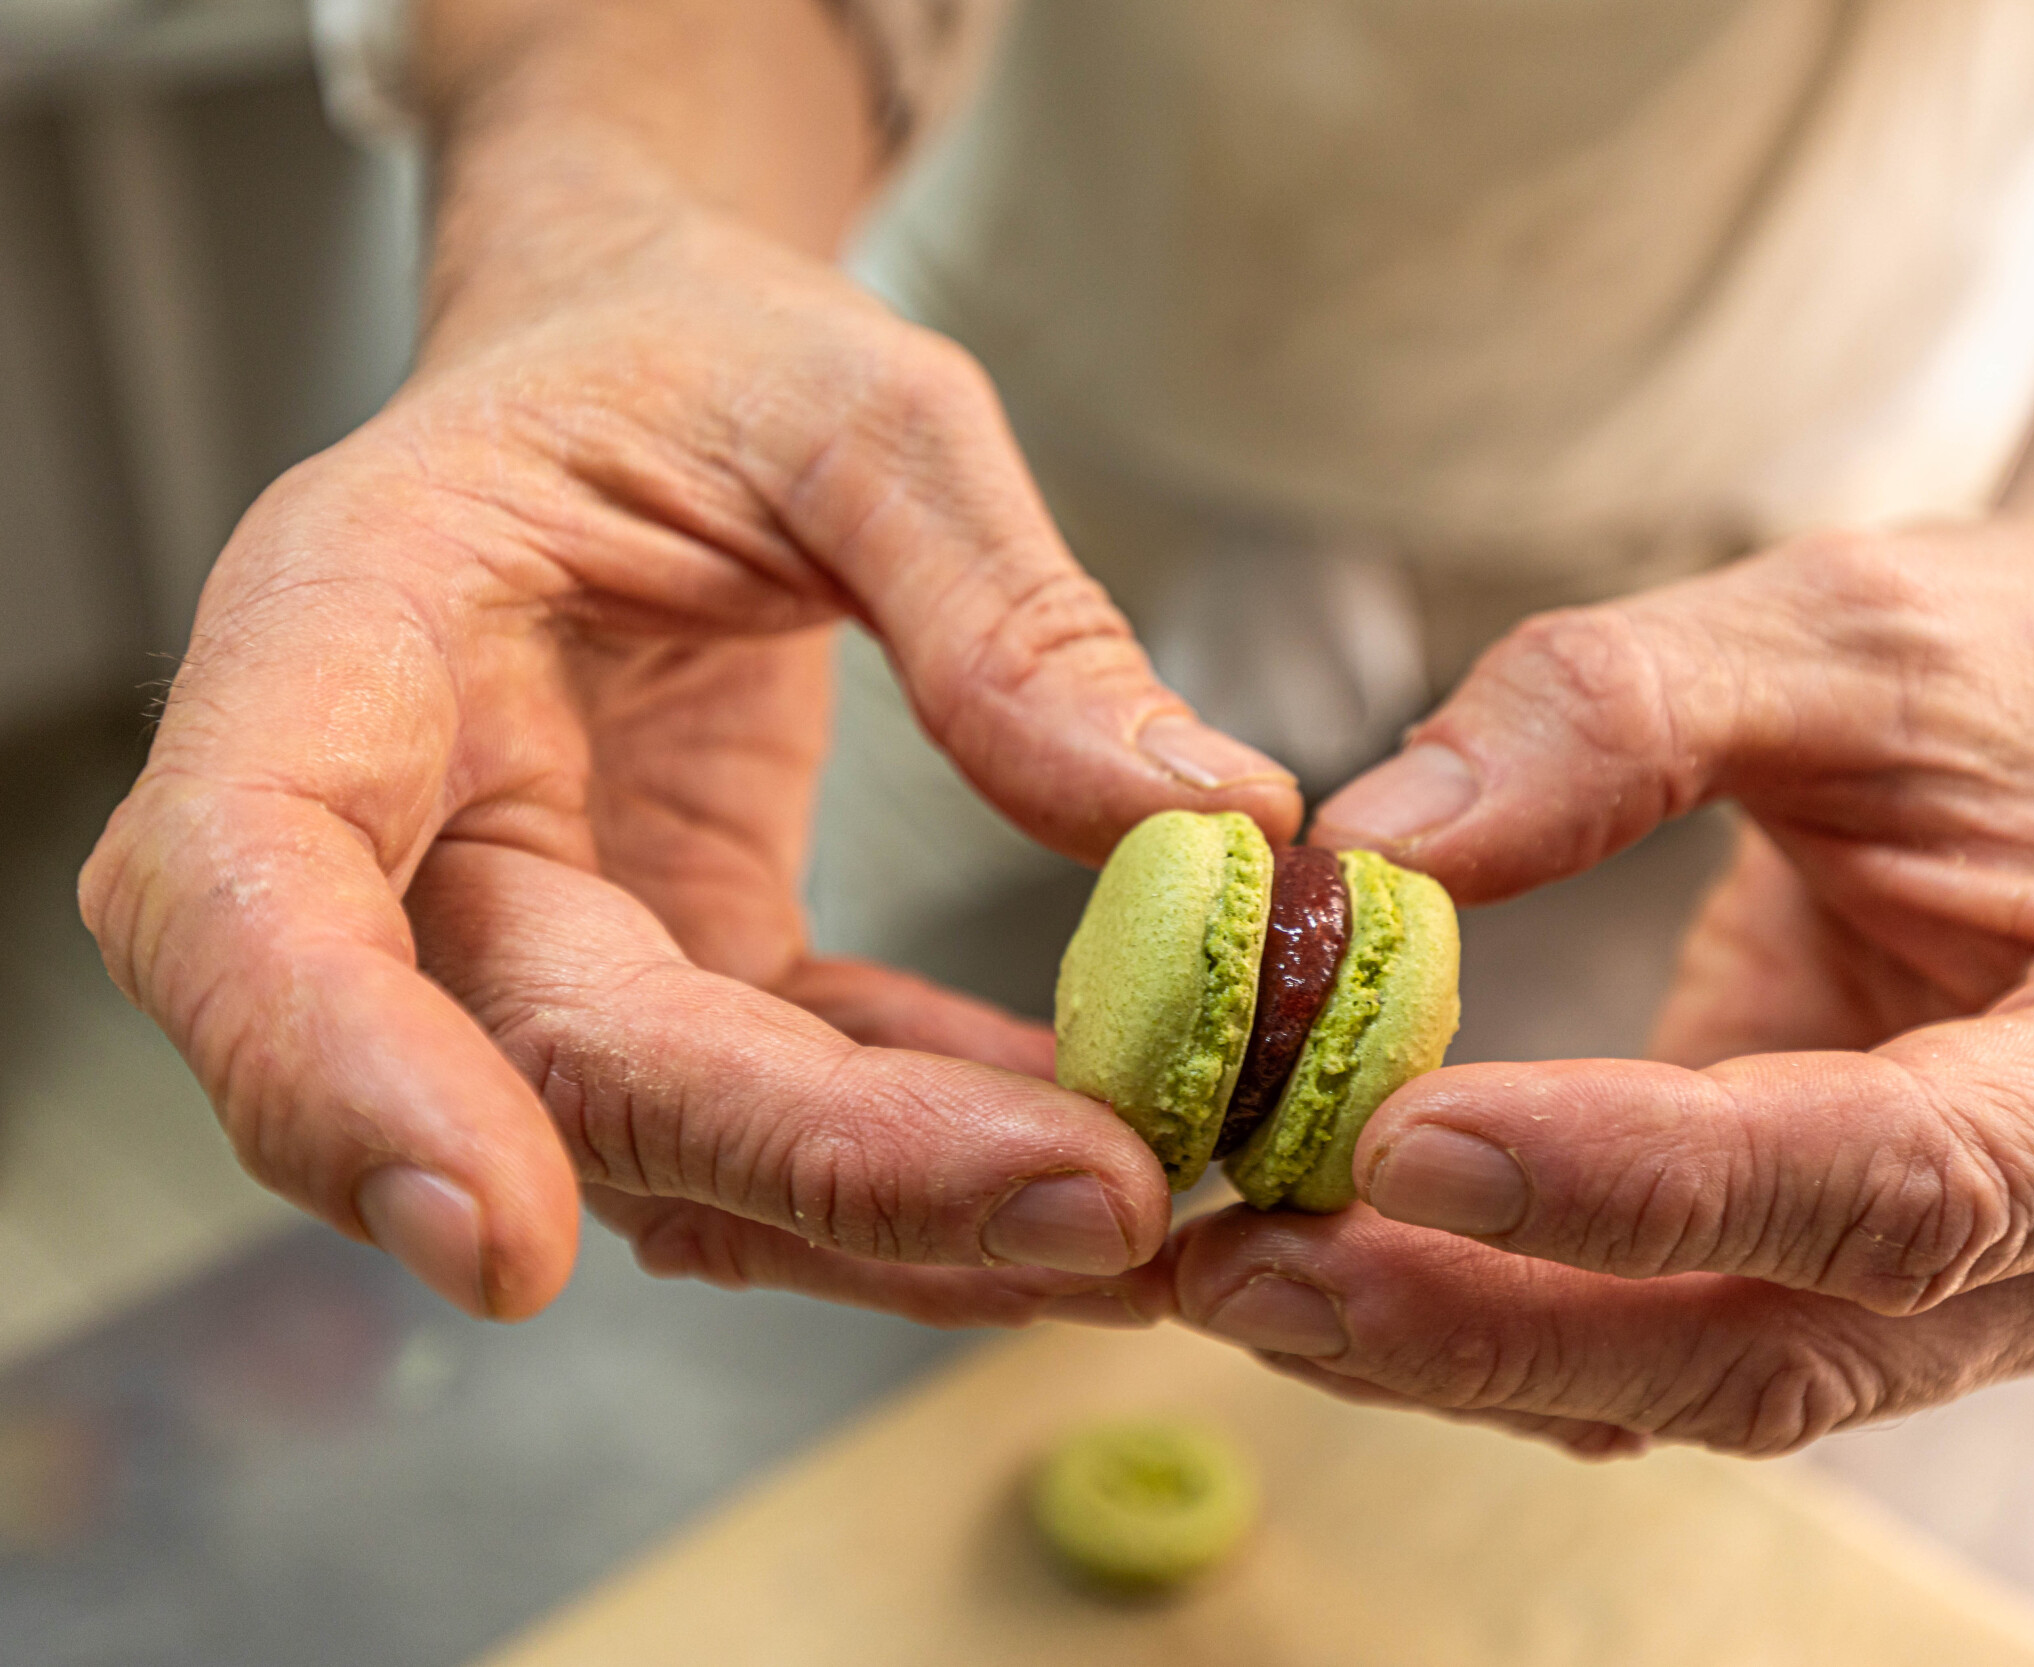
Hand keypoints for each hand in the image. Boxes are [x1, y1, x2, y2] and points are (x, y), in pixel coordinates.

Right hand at [80, 208, 1294, 1324]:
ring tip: (1145, 1219)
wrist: (649, 375)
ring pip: (675, 1151)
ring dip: (903, 1219)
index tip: (505, 1247)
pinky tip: (1105, 1153)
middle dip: (824, 1168)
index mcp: (347, 630)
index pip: (253, 887)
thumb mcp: (864, 414)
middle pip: (554, 1065)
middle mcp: (401, 829)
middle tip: (1099, 1202)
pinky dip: (939, 1159)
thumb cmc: (694, 357)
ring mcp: (532, 934)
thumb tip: (1203, 822)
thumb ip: (1006, 611)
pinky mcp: (660, 978)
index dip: (343, 1078)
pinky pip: (788, 1115)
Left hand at [1168, 521, 2033, 1455]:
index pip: (1901, 1183)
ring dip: (1457, 1344)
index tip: (1402, 1140)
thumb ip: (1612, 715)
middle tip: (1246, 1265)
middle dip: (1493, 1318)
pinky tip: (1326, 1266)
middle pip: (1778, 1346)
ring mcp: (1989, 1307)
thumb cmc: (2012, 665)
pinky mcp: (1857, 1301)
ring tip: (1237, 1273)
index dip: (1642, 1184)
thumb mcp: (1834, 625)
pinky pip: (1662, 1347)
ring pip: (1697, 1381)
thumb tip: (1370, 852)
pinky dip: (1490, 1319)